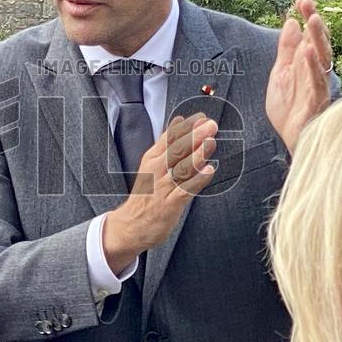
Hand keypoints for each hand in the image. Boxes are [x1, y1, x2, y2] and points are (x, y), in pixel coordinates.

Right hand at [102, 114, 217, 274]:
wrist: (131, 225)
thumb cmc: (146, 193)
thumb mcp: (152, 163)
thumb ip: (166, 143)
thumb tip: (180, 120)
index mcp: (152, 158)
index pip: (170, 137)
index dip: (187, 126)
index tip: (201, 117)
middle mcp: (156, 170)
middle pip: (176, 149)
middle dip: (195, 136)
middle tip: (211, 125)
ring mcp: (163, 187)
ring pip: (182, 168)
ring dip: (198, 154)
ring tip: (211, 142)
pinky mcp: (169, 204)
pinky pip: (185, 190)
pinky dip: (198, 180)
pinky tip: (209, 171)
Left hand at [266, 0, 332, 154]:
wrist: (291, 140)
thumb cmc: (290, 110)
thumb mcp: (280, 73)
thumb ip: (286, 50)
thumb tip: (291, 22)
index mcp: (307, 64)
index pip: (310, 35)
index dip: (307, 17)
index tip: (300, 0)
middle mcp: (316, 72)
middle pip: (320, 42)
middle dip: (315, 22)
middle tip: (308, 5)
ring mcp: (318, 86)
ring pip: (323, 59)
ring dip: (318, 39)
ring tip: (313, 20)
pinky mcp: (316, 103)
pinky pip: (317, 83)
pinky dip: (313, 67)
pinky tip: (308, 53)